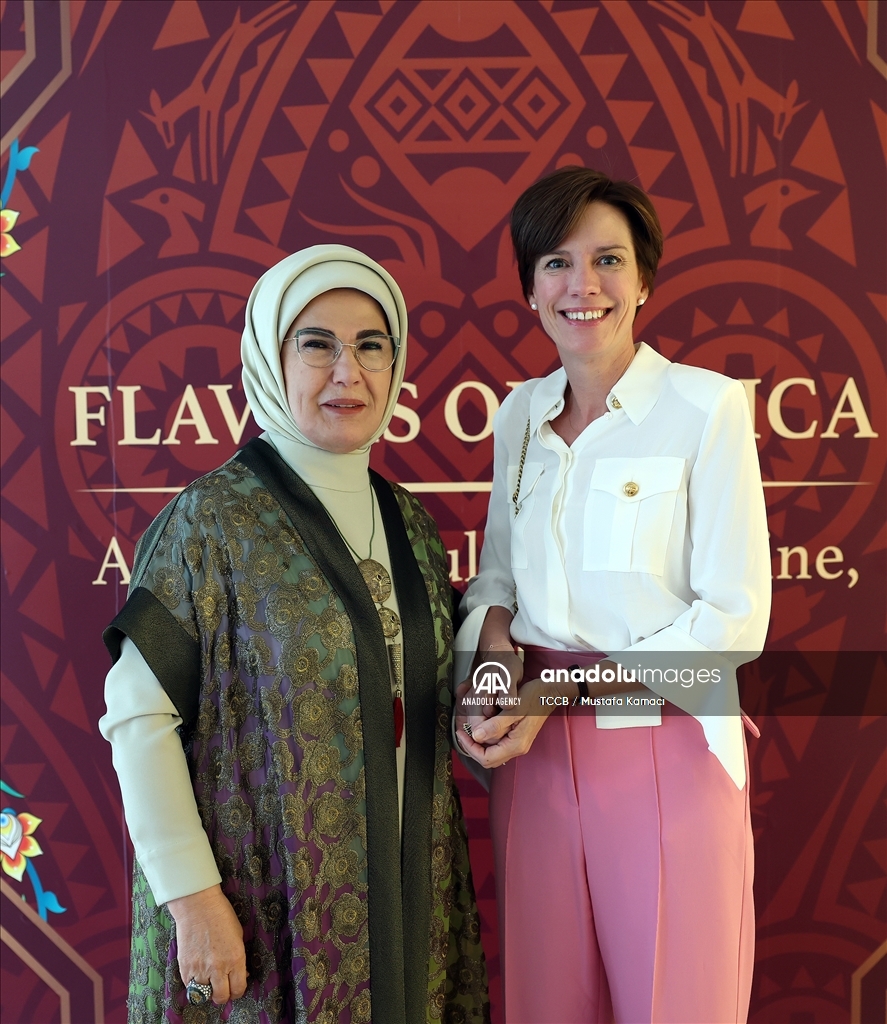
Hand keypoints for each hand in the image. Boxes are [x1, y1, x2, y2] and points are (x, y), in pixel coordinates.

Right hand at [167, 884, 246, 1005]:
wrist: (198, 905)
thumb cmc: (221, 916)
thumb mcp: (238, 936)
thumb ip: (238, 958)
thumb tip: (240, 975)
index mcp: (235, 958)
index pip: (238, 989)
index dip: (237, 991)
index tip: (236, 988)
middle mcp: (218, 967)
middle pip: (221, 997)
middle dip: (223, 995)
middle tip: (223, 988)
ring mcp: (200, 968)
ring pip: (204, 995)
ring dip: (207, 991)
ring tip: (209, 982)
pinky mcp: (185, 967)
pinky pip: (189, 986)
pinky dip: (194, 984)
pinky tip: (198, 975)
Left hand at [454, 647, 523, 764]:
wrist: (549, 692)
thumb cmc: (533, 697)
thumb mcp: (513, 709)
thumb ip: (495, 725)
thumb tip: (476, 736)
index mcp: (515, 745)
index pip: (486, 758)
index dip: (470, 747)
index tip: (461, 732)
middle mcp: (517, 749)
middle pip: (488, 759)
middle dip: (472, 747)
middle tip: (462, 731)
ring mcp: (518, 744)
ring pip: (492, 753)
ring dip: (478, 744)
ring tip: (468, 728)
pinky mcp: (517, 738)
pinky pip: (498, 746)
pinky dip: (486, 739)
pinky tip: (481, 726)